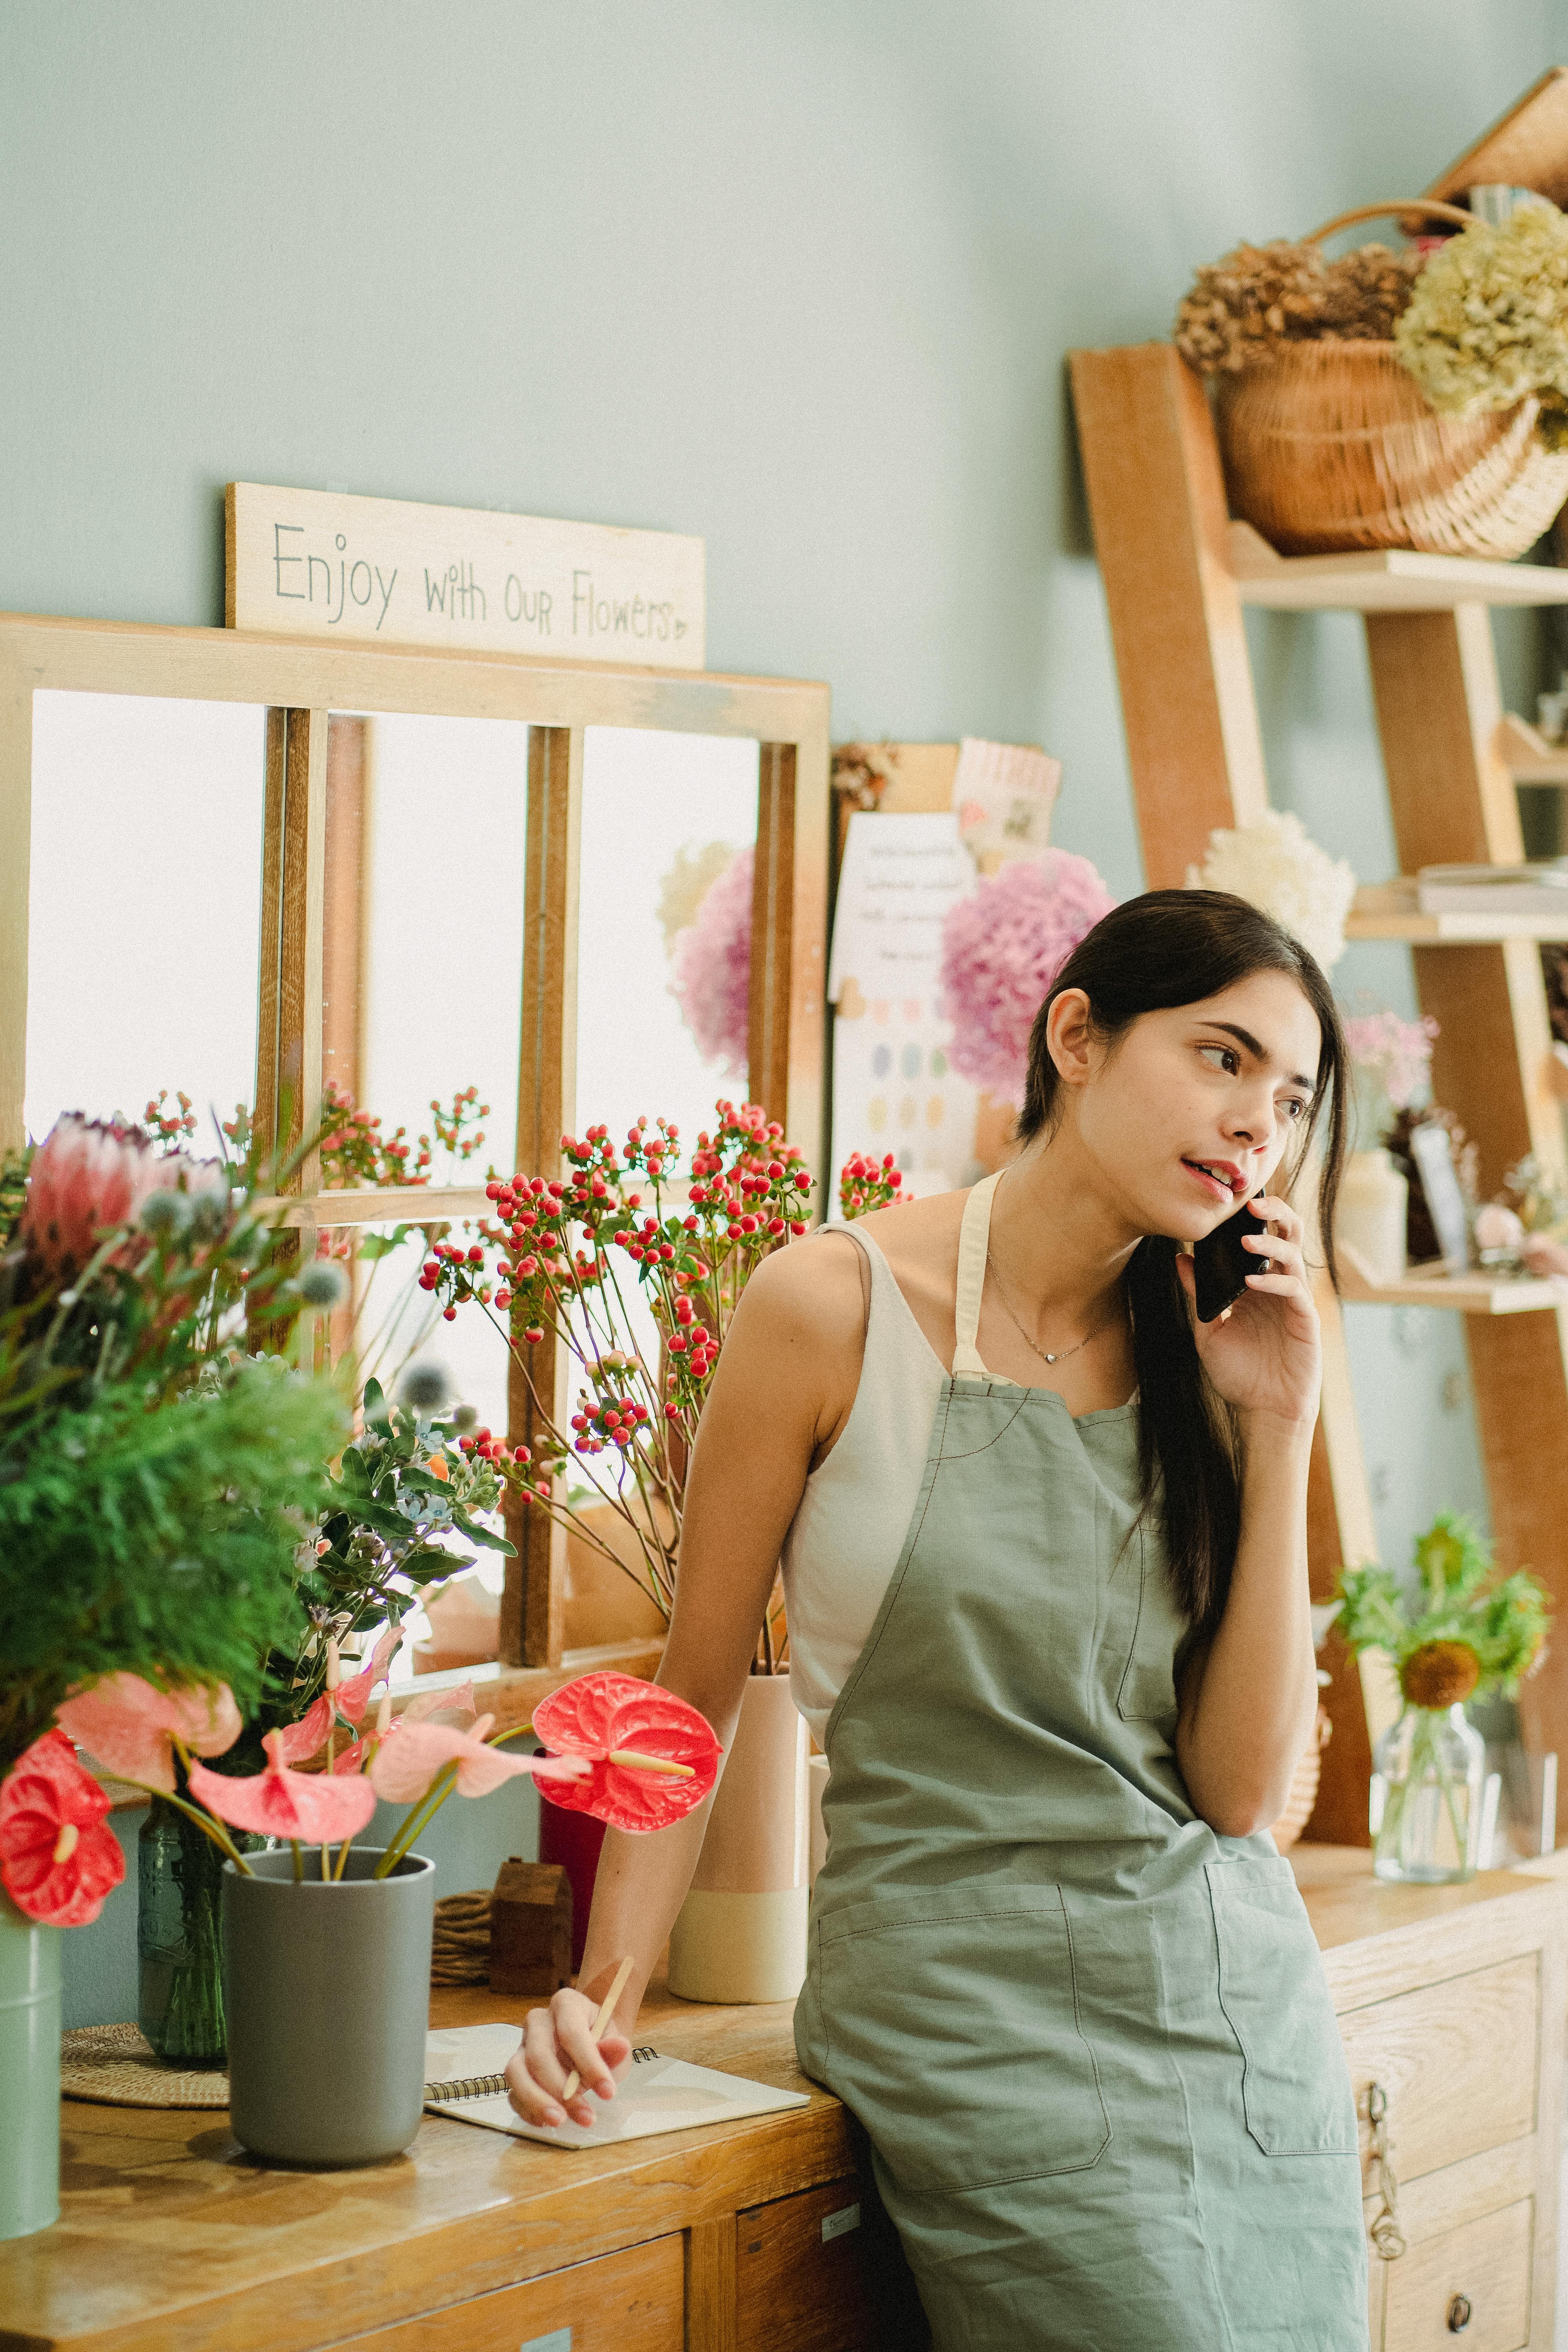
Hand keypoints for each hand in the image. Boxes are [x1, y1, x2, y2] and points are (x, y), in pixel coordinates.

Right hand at [504, 1976, 631, 2130]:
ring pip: (516, 2072)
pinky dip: (526, 2109)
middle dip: (562, 2090)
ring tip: (559, 2122)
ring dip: (537, 2101)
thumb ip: (613, 2046)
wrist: (587, 2041)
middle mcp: (538, 2021)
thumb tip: (619, 2046)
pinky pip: (513, 2092)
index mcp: (565, 2004)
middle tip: (586, 2116)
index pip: (571, 2032)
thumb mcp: (613, 2039)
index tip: (608, 2092)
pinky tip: (546, 2122)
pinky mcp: (516, 2070)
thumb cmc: (600, 2039)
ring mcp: (522, 2045)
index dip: (589, 2063)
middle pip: (539, 2055)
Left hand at [1176, 1194, 1319, 1432]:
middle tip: (1251, 1204)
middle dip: (1274, 1213)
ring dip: (1271, 1243)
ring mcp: (1293, 1300)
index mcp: (1256, 1282)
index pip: (1259, 1238)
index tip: (1229, 1200)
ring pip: (1294, 1255)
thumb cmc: (1239, 1373)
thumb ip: (1197, 1294)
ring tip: (1247, 1238)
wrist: (1262, 1410)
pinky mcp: (1305, 1319)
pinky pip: (1294, 1290)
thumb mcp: (1208, 1329)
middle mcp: (1277, 1285)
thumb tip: (1180, 1258)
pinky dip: (1273, 1281)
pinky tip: (1252, 1281)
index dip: (1249, 1217)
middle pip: (1286, 1234)